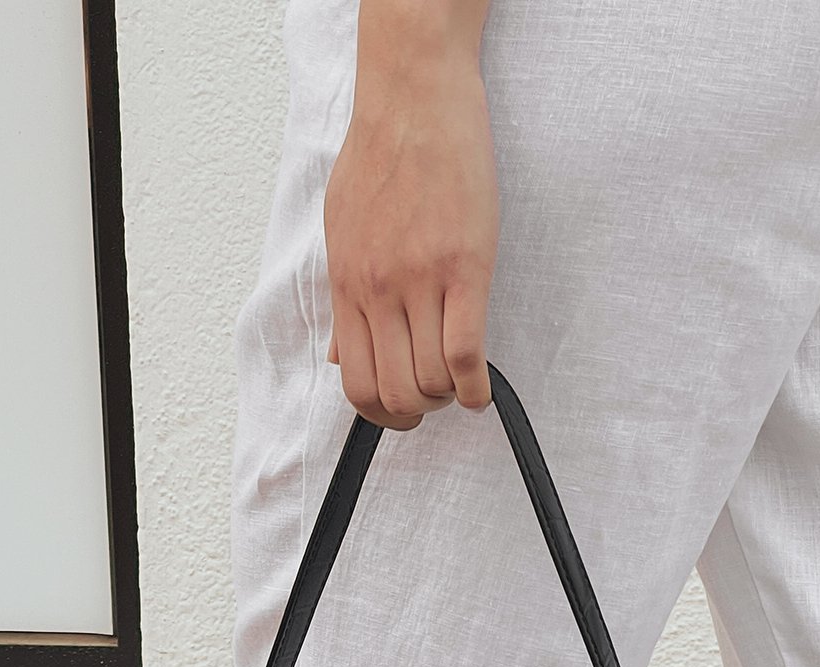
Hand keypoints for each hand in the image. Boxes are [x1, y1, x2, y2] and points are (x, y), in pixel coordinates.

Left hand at [323, 24, 497, 427]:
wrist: (412, 98)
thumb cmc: (383, 155)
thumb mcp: (344, 229)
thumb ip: (345, 298)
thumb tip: (337, 351)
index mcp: (347, 284)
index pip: (354, 380)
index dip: (382, 415)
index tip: (404, 410)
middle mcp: (377, 290)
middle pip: (393, 393)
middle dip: (418, 413)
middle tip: (437, 400)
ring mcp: (419, 281)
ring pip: (429, 382)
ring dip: (450, 397)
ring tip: (461, 382)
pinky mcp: (462, 269)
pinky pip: (464, 356)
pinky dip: (476, 388)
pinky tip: (482, 387)